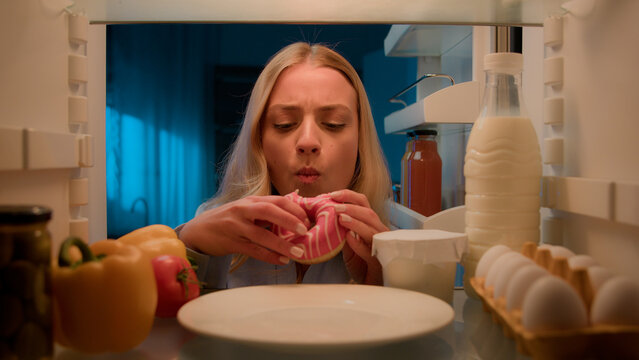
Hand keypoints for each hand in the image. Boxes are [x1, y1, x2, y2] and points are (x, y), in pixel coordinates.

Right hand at [178, 196, 309, 264]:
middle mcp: (243, 210)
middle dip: (289, 220)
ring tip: (298, 252)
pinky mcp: (231, 243)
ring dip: (282, 244)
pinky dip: (269, 256)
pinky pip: (254, 250)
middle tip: (305, 230)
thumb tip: (292, 209)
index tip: (307, 218)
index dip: (294, 208)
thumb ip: (265, 209)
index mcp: (250, 201)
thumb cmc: (226, 219)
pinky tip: (282, 261)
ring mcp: (236, 227)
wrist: (197, 231)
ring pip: (262, 235)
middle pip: (269, 211)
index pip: (276, 200)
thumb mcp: (245, 209)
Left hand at [330, 190, 387, 284]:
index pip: (363, 203)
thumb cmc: (361, 264)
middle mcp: (378, 232)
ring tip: (341, 218)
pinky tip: (348, 238)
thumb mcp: (348, 245)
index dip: (349, 196)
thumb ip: (342, 232)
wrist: (371, 285)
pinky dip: (358, 243)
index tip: (332, 194)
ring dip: (355, 222)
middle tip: (334, 204)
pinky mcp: (378, 262)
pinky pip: (370, 250)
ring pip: (371, 229)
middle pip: (369, 213)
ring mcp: (381, 246)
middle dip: (351, 206)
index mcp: (370, 224)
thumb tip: (326, 216)